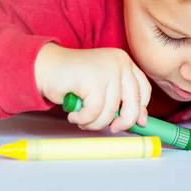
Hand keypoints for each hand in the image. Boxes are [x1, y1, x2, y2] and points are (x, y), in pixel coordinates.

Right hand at [34, 43, 150, 132]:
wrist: (45, 67)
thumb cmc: (73, 80)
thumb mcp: (103, 88)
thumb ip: (121, 99)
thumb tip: (141, 121)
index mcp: (124, 62)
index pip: (144, 89)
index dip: (141, 108)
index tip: (137, 123)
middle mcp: (119, 63)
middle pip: (134, 102)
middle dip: (123, 121)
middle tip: (112, 128)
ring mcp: (107, 70)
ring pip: (111, 111)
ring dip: (95, 122)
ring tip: (82, 118)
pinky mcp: (92, 79)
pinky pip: (94, 112)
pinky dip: (83, 119)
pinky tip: (74, 114)